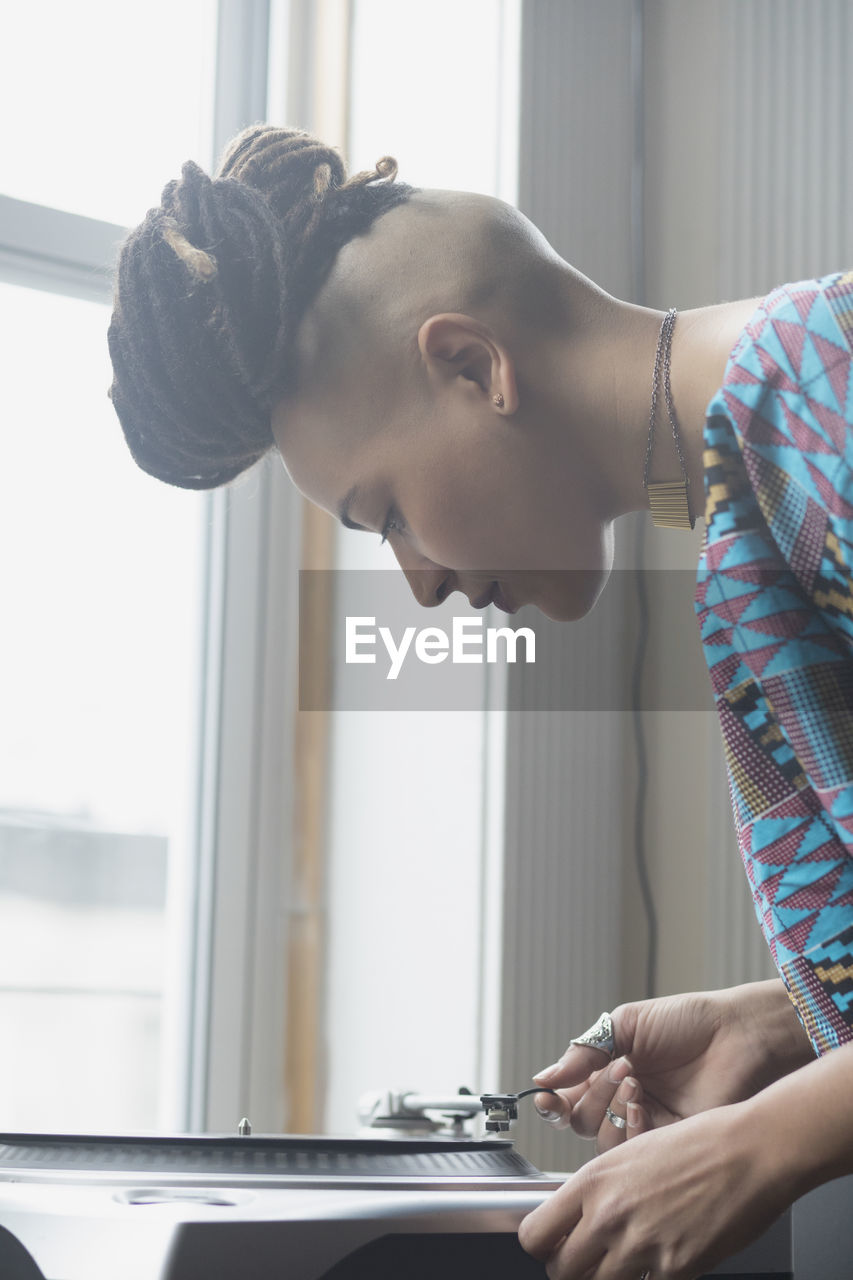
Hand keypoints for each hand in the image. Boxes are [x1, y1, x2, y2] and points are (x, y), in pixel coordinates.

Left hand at [518, 1100, 788, 1279]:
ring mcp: (640, 1245)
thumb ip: (603, 1189)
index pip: (536, 1234)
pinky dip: (650, 1279)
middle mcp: (609, 1214)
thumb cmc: (700, 1144)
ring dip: (607, 1279)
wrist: (749, 1150)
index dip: (543, 1247)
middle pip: (561, 1272)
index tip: (554, 1248)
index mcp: (594, 1180)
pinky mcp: (675, 1268)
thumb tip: (583, 1218)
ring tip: (625, 1266)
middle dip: (572, 1272)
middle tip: (590, 1264)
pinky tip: (663, 1262)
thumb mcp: (633, 1153)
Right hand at [532, 981, 810, 1153]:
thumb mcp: (627, 1025)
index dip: (553, 1103)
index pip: (569, 1098)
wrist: (737, 1036)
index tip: (547, 1097)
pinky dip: (633, 1132)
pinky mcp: (670, 1145)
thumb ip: (585, 1051)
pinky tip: (645, 1108)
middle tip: (618, 1071)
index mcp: (610, 1072)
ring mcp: (648, 1125)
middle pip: (582, 1122)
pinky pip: (636, 1155)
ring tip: (636, 1084)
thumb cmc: (688, 1022)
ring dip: (612, 1112)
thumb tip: (545, 1076)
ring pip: (604, 1142)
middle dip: (591, 1097)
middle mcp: (625, 1102)